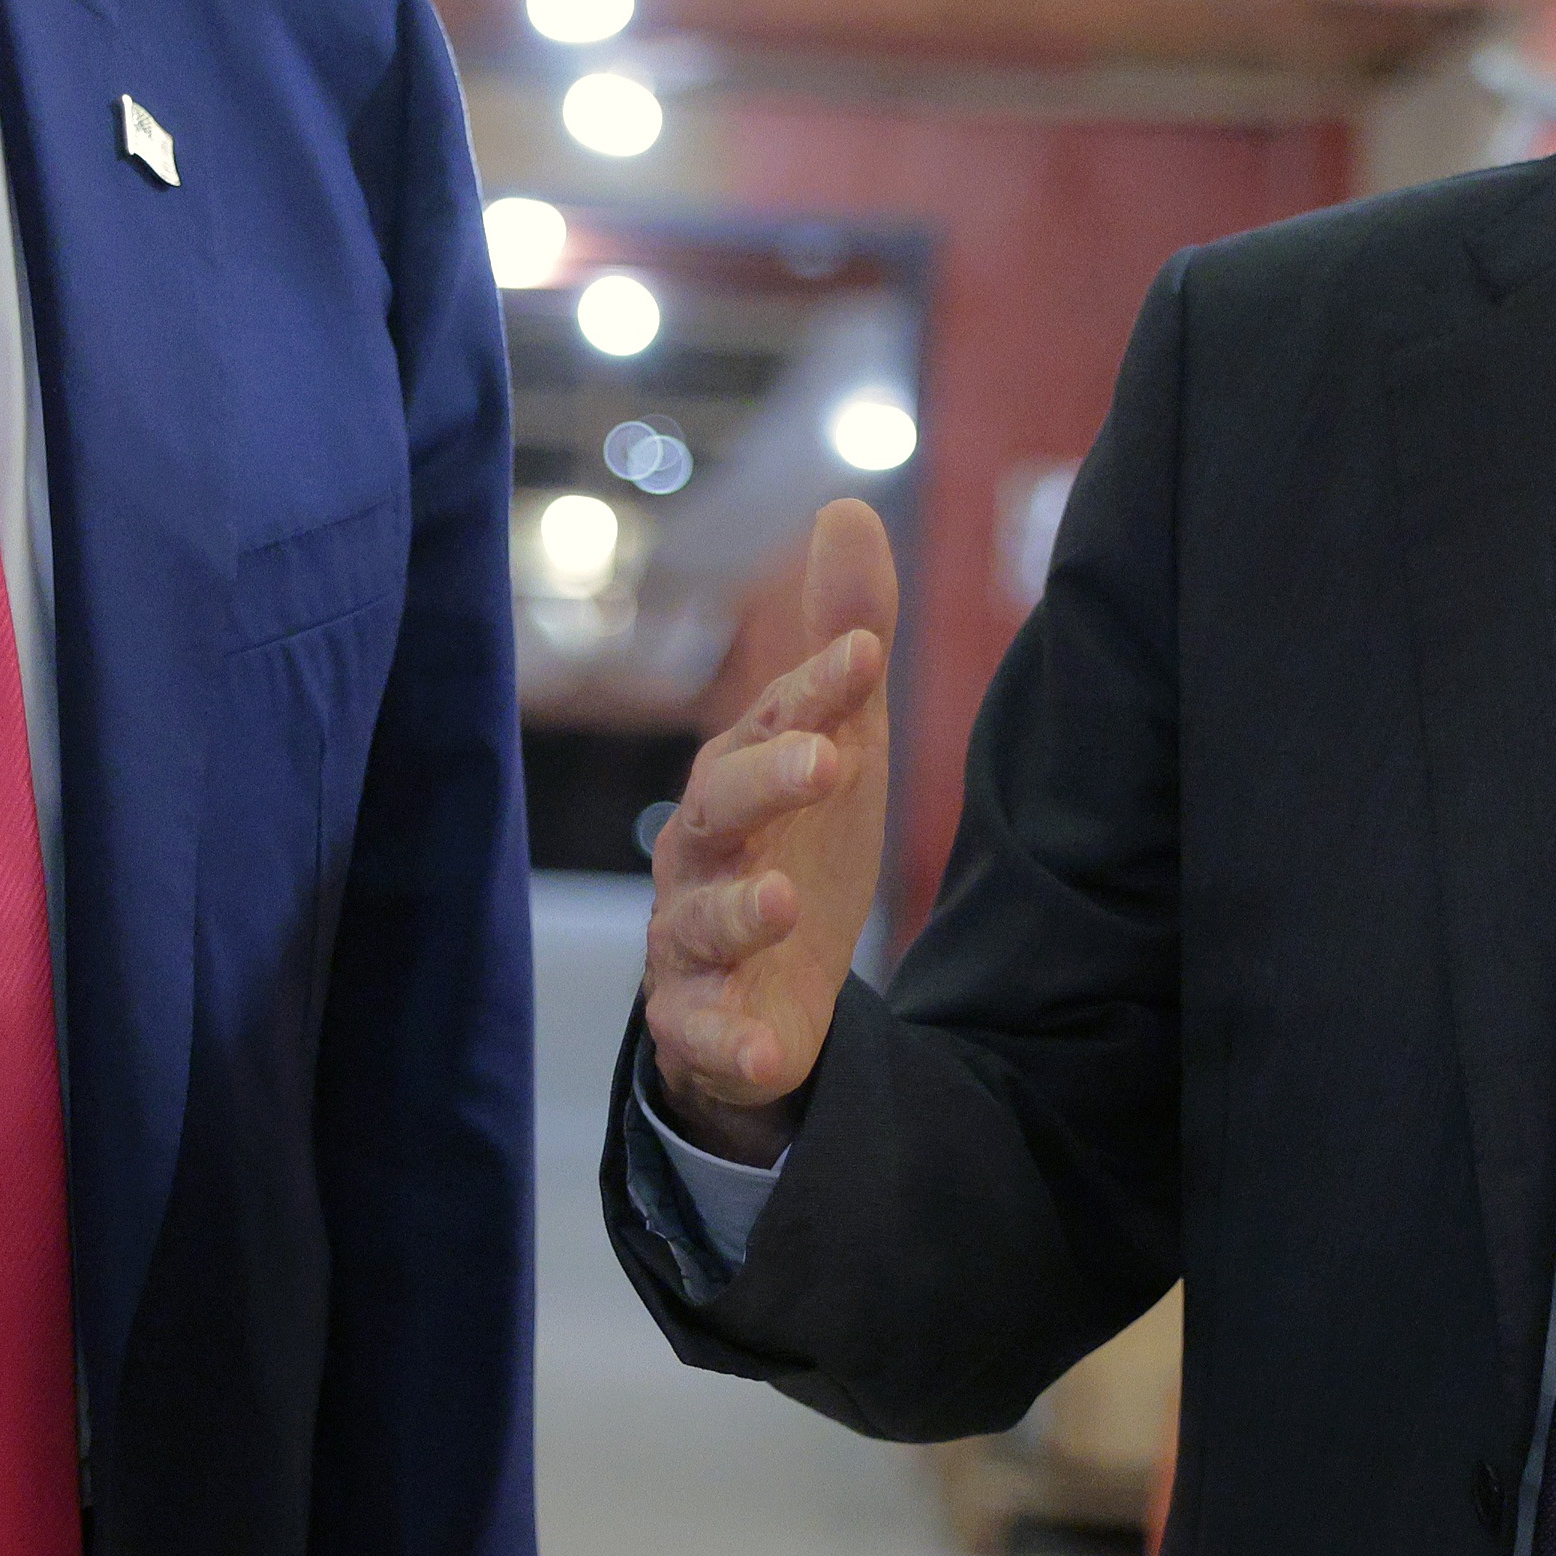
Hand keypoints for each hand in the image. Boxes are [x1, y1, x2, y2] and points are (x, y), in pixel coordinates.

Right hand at [640, 499, 899, 1164]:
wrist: (767, 992)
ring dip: (737, 910)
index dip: (813, 691)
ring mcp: (691, 940)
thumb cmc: (792, 845)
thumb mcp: (832, 745)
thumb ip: (840, 639)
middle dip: (765, 782)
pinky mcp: (700, 1026)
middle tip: (827, 762)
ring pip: (697, 921)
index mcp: (735, 780)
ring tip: (784, 902)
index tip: (864, 656)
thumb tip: (846, 504)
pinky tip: (764, 1051)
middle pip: (715, 809)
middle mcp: (699, 852)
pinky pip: (703, 1036)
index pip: (769, 723)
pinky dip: (727, 1042)